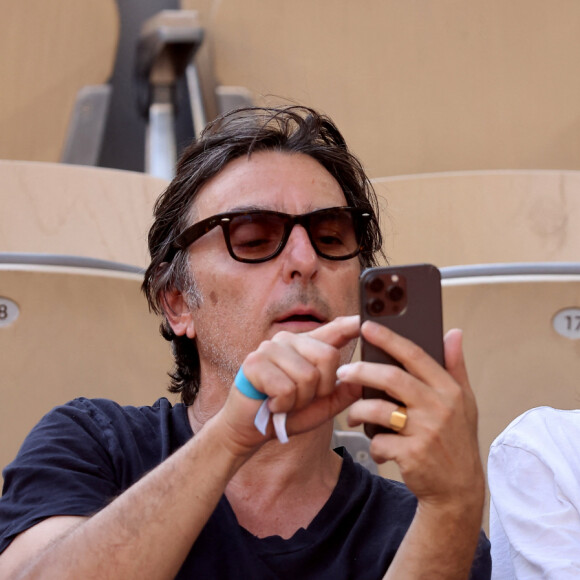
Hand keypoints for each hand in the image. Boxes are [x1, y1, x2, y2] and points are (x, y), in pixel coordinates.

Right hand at [217, 315, 362, 453]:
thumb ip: (345, 391)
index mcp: (307, 346)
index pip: (335, 329)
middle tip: (301, 398)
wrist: (250, 429)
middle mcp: (289, 340)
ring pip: (308, 376)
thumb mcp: (323, 404)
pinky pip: (286, 388)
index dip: (353, 324)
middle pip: (328, 357)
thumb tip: (367, 379)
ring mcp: (270, 348)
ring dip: (300, 400)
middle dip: (321, 389)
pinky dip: (283, 405)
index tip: (368, 319)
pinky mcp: (254, 362)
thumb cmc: (287, 413)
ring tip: (285, 402)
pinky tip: (272, 404)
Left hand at [341, 321, 483, 510]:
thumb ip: (456, 365)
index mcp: (448, 389)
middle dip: (361, 372)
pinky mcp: (412, 455)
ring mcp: (426, 432)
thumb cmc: (456, 439)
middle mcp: (439, 407)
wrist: (458, 490)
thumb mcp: (464, 401)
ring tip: (353, 417)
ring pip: (378, 410)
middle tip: (343, 372)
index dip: (389, 338)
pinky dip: (372, 444)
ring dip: (358, 412)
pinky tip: (378, 447)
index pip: (415, 355)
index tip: (367, 326)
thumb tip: (454, 332)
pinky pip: (378, 442)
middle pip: (391, 378)